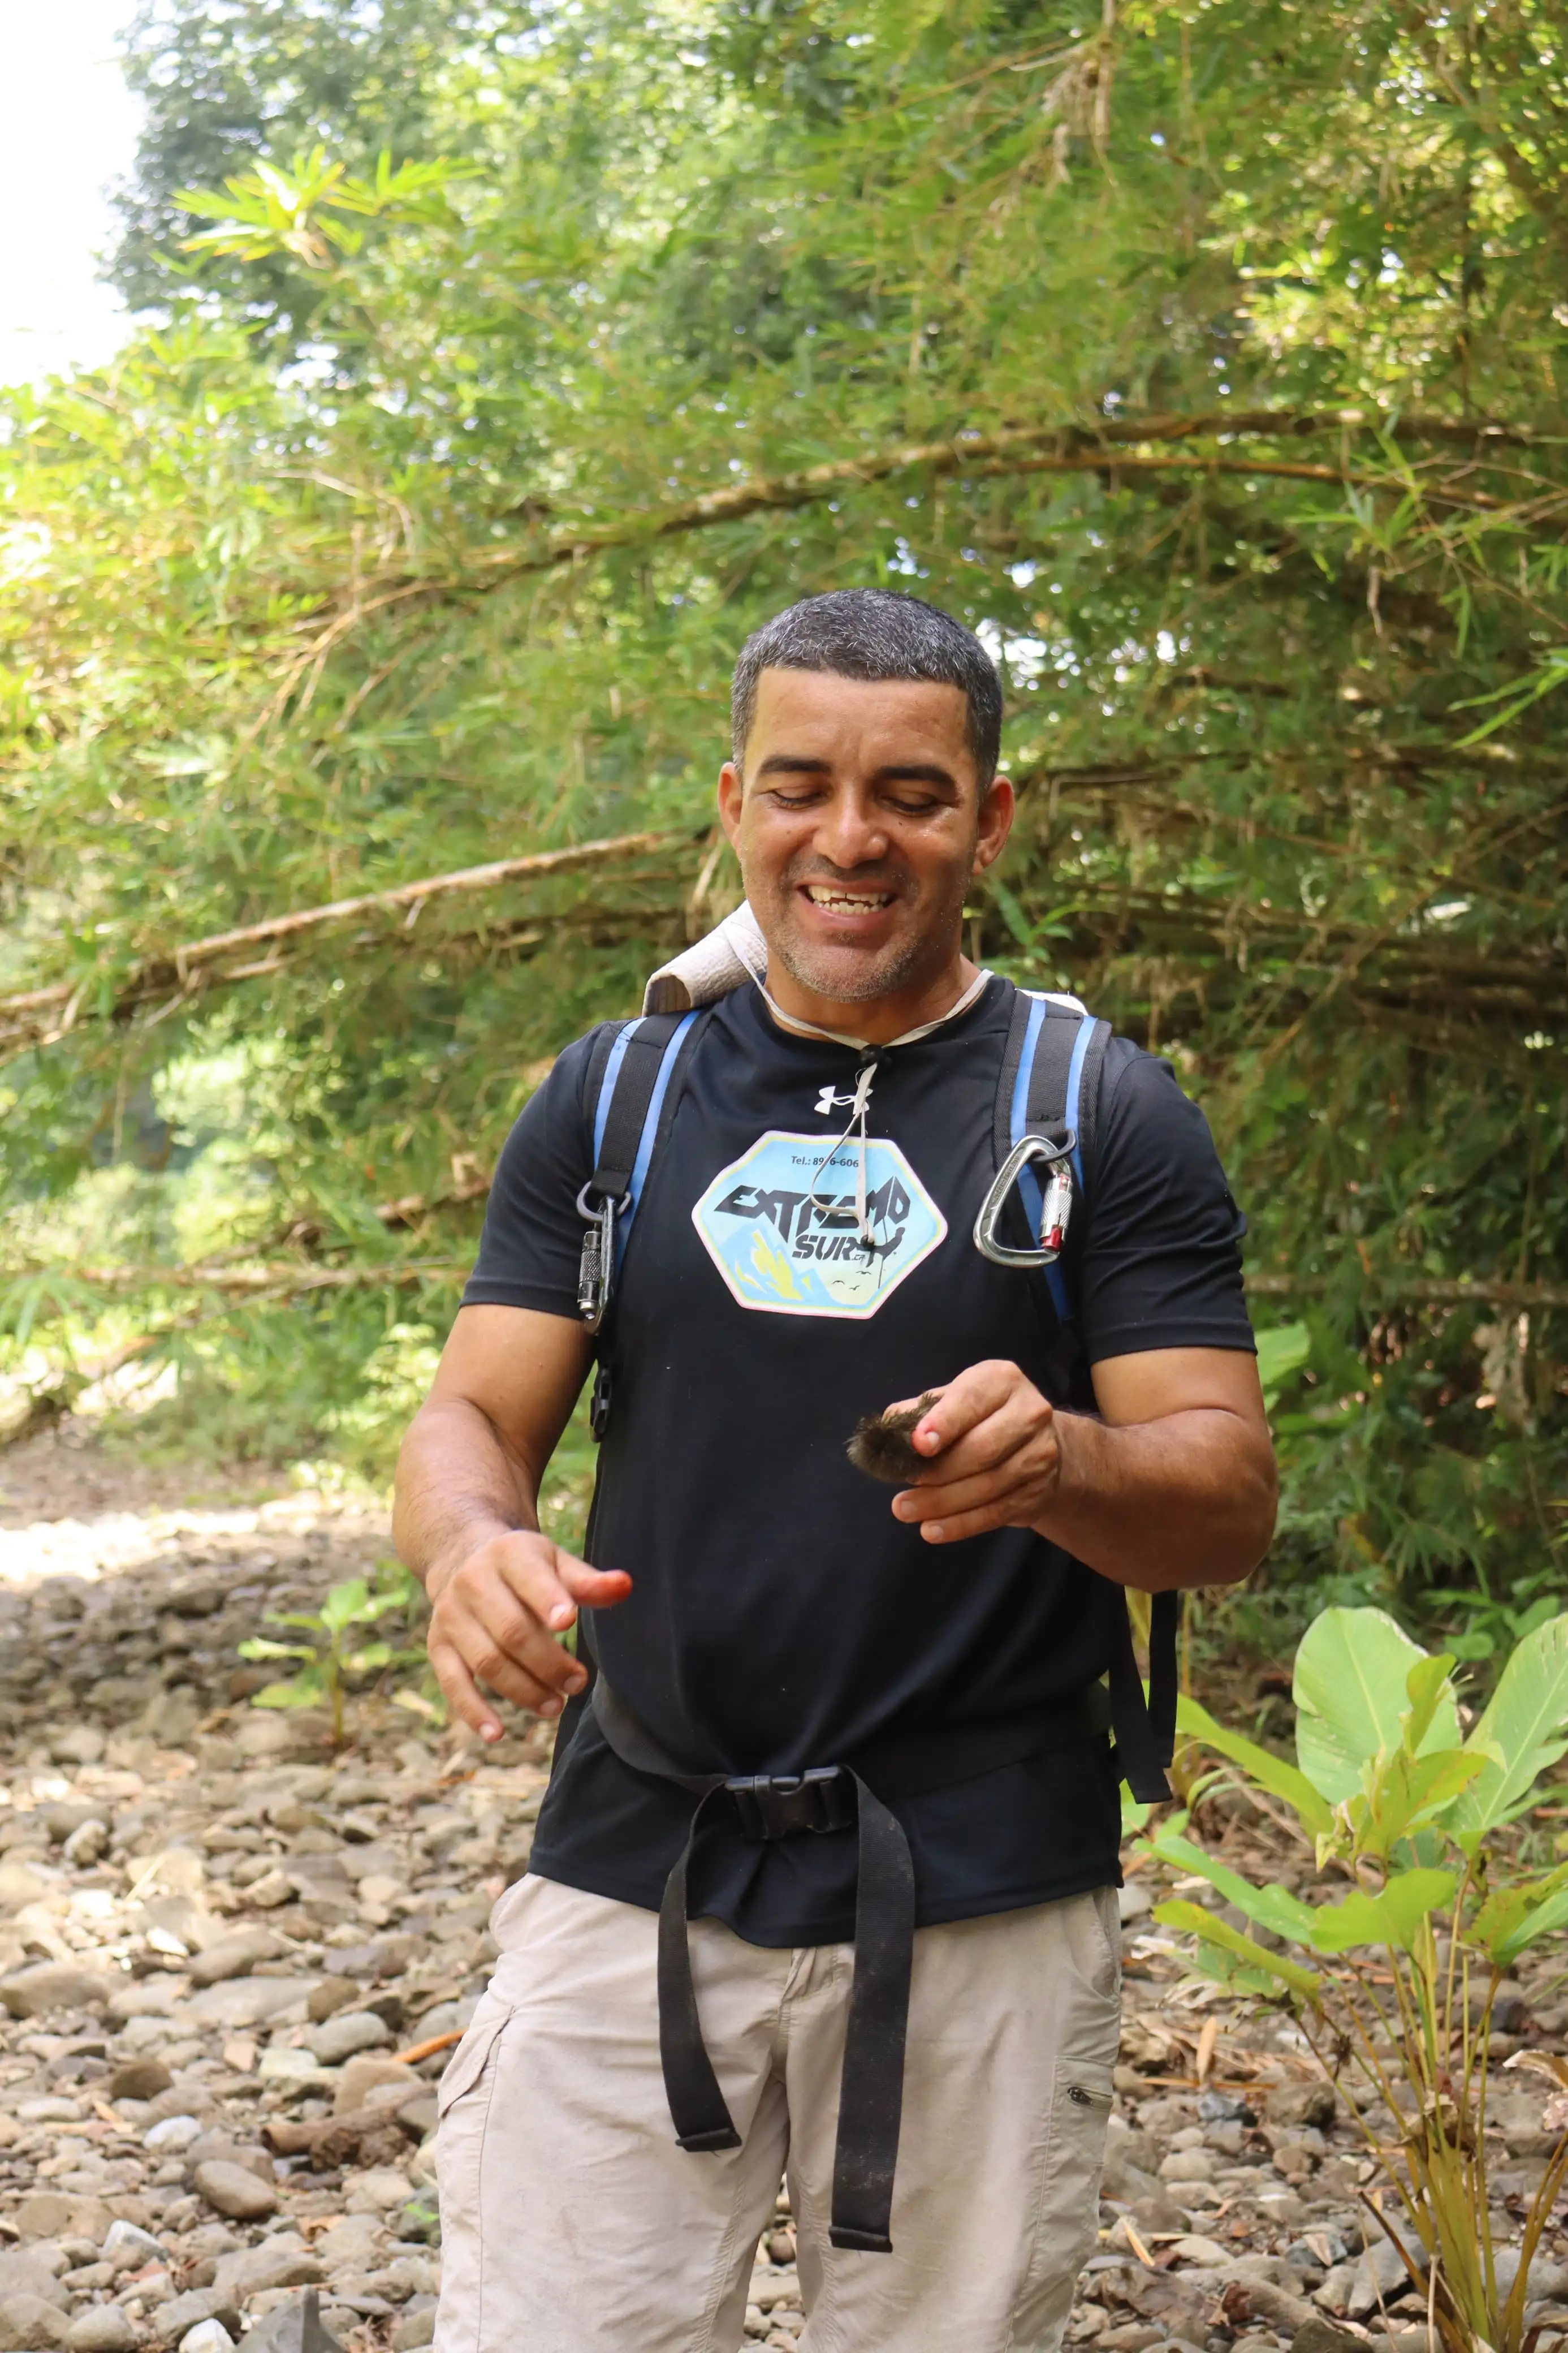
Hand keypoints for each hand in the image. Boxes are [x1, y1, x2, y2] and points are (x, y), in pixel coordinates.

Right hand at [426, 1527, 630, 1742]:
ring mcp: (451, 1616)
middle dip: (548, 1663)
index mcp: (508, 1554)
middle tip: (577, 1683)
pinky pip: (452, 1682)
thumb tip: (626, 1586)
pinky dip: (472, 1711)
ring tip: (555, 1706)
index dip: (548, 1600)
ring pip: (487, 1661)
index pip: (528, 1577)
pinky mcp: (438, 1645)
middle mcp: (473, 1583)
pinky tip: (497, 1733)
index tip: (570, 1623)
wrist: (464, 1558)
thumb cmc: (525, 1568)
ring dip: (523, 1690)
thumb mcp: (555, 1562)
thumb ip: (588, 1581)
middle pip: (511, 1630)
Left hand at [888, 1360, 1061, 1543]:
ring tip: (905, 1509)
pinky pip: (996, 1512)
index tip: (918, 1444)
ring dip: (942, 1502)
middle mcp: (1029, 1413)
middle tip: (905, 1484)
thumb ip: (921, 1411)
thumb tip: (888, 1428)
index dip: (944, 1423)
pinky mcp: (1038, 1491)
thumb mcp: (953, 1400)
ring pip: (988, 1485)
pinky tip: (932, 1530)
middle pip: (983, 1449)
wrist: (1038, 1441)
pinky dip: (961, 1525)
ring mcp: (1040, 1454)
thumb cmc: (981, 1416)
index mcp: (1002, 1381)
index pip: (971, 1400)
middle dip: (939, 1471)